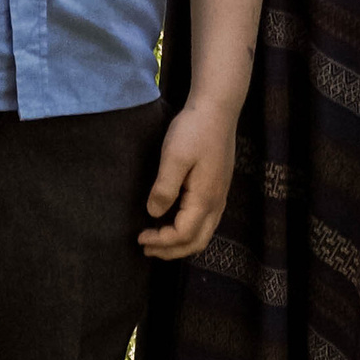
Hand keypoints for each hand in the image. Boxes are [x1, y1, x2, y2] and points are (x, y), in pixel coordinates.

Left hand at [140, 99, 237, 260]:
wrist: (217, 109)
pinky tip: (173, 221)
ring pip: (203, 234)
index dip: (160, 241)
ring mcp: (220, 196)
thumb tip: (154, 213)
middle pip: (196, 242)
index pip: (183, 235)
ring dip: (180, 243)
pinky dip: (188, 231)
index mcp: (204, 198)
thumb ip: (164, 188)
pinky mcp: (218, 188)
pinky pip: (205, 222)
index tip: (139, 237)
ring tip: (157, 240)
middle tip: (146, 248)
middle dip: (171, 251)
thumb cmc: (194, 130)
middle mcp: (216, 203)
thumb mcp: (174, 156)